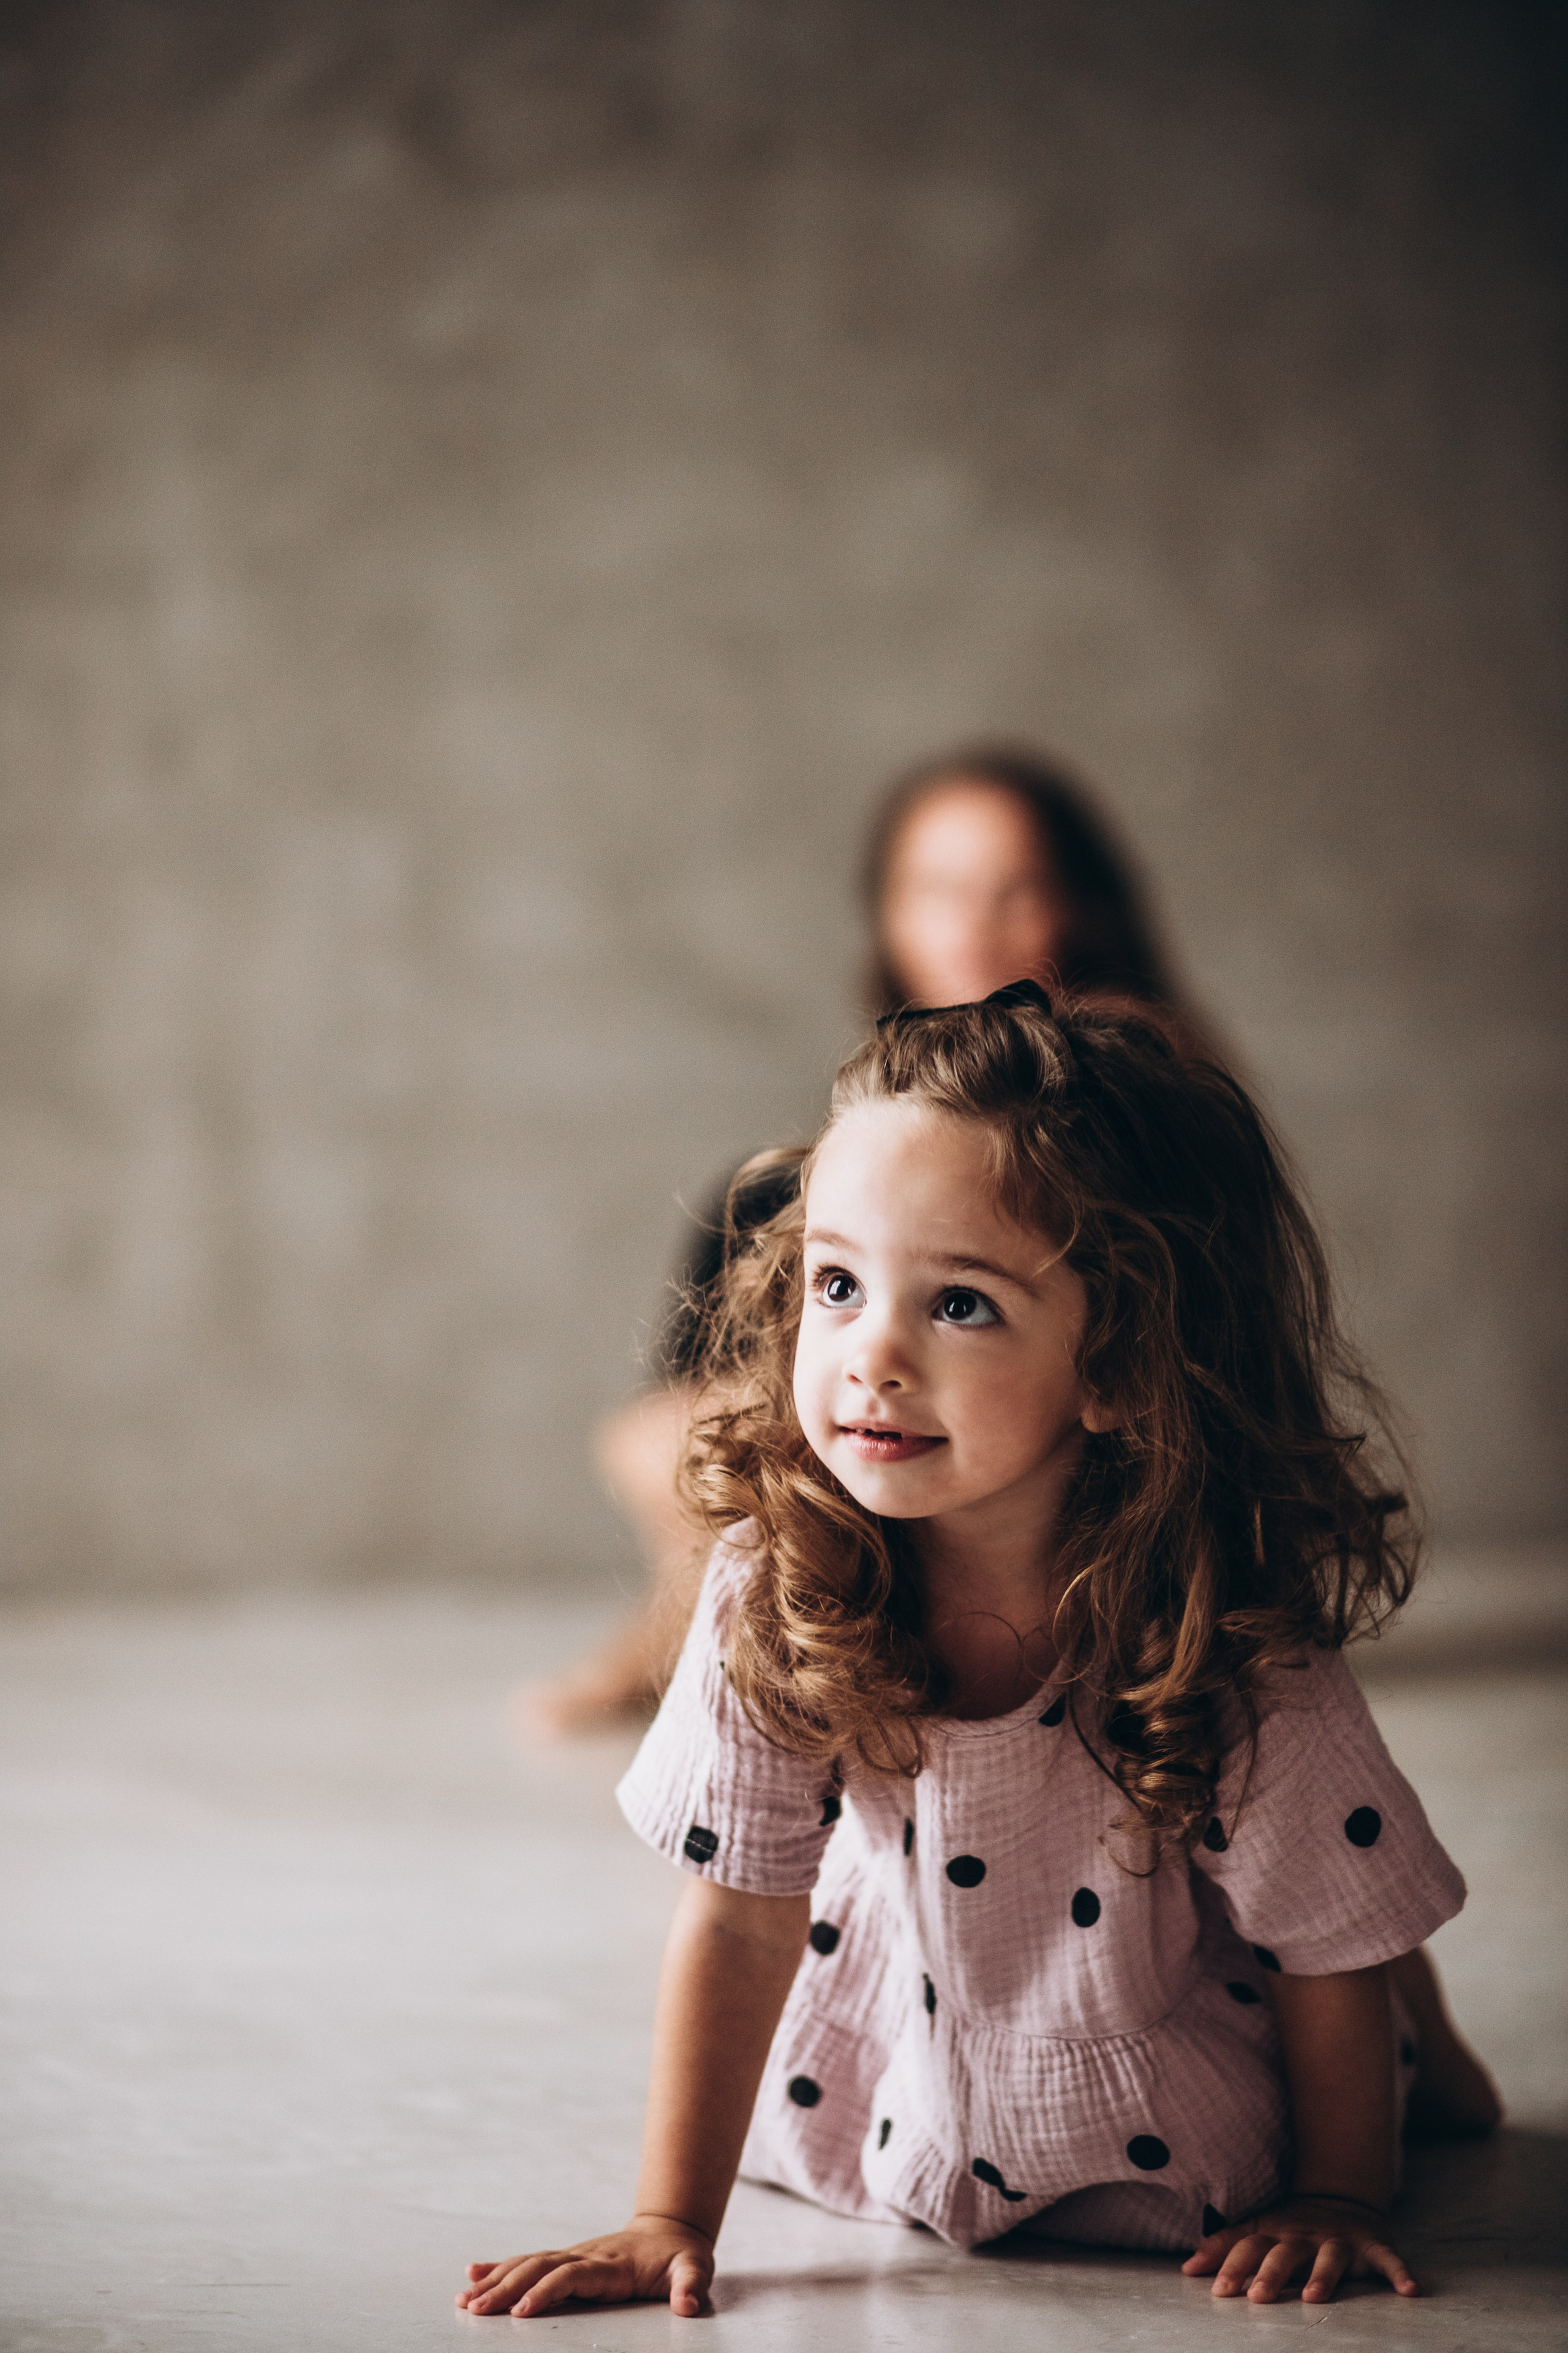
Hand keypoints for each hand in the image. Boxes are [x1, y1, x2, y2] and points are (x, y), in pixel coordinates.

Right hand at [456, 2212, 713, 2318]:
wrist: (670, 2229)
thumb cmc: (680, 2256)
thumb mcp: (695, 2267)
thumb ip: (691, 2285)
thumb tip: (688, 2306)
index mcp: (612, 2265)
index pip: (573, 2276)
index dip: (547, 2292)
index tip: (520, 2311)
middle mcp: (586, 2256)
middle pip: (540, 2269)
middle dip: (506, 2289)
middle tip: (475, 2309)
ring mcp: (573, 2254)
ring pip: (528, 2263)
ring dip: (495, 2279)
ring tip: (464, 2299)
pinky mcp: (566, 2257)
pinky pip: (529, 2260)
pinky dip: (500, 2265)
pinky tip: (473, 2272)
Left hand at [1181, 2195, 1418, 2303]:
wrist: (1339, 2195)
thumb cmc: (1290, 2225)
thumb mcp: (1256, 2229)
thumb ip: (1224, 2246)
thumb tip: (1187, 2269)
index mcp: (1276, 2233)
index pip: (1250, 2247)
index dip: (1232, 2266)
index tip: (1218, 2291)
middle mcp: (1305, 2236)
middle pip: (1286, 2254)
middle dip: (1271, 2274)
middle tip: (1258, 2298)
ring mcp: (1340, 2240)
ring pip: (1331, 2257)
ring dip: (1324, 2277)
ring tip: (1314, 2297)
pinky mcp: (1372, 2245)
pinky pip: (1388, 2259)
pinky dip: (1399, 2272)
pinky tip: (1409, 2290)